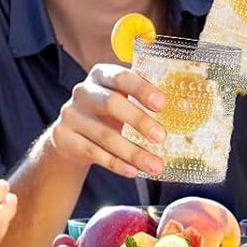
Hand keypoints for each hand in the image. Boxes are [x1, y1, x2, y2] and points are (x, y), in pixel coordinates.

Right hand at [48, 62, 167, 177]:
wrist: (69, 137)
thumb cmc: (106, 114)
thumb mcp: (120, 99)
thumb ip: (141, 99)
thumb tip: (182, 111)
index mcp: (101, 75)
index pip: (122, 77)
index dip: (142, 89)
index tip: (162, 103)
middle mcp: (83, 92)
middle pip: (111, 104)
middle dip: (139, 120)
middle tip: (162, 137)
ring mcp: (71, 115)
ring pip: (105, 135)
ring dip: (133, 152)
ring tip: (156, 166)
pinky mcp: (64, 139)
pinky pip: (94, 153)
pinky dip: (116, 164)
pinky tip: (133, 171)